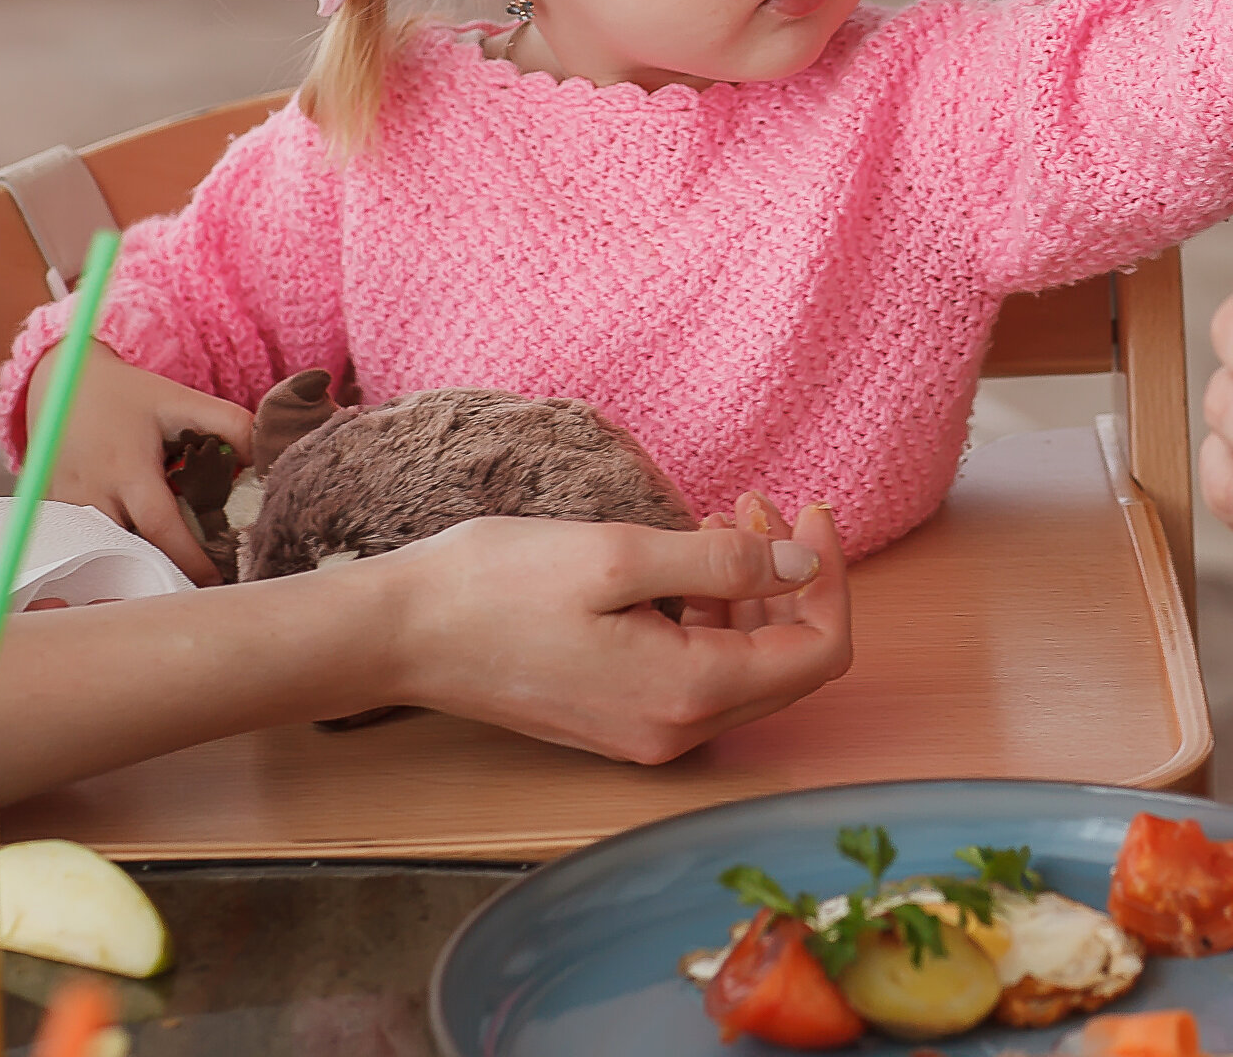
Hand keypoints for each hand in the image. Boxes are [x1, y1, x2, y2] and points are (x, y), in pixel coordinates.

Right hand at [30, 341, 253, 585]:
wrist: (64, 383)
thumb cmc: (130, 395)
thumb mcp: (183, 399)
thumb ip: (231, 424)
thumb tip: (264, 462)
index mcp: (127, 468)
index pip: (160, 527)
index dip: (188, 559)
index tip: (215, 582)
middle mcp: (91, 492)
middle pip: (127, 550)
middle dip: (159, 574)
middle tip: (194, 593)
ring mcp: (64, 505)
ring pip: (101, 554)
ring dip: (130, 568)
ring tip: (166, 582)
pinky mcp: (50, 510)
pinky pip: (78, 546)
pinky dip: (104, 557)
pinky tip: (130, 564)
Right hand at [378, 507, 851, 762]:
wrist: (401, 633)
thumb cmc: (498, 585)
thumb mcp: (621, 555)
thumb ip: (724, 562)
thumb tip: (805, 564)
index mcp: (689, 693)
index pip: (816, 651)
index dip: (831, 579)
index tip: (813, 512)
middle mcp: (677, 730)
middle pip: (787, 662)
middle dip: (794, 576)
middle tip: (765, 502)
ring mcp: (646, 730)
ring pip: (743, 662)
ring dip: (753, 586)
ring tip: (729, 514)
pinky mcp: (619, 716)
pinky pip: (698, 669)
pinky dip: (712, 609)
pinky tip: (691, 555)